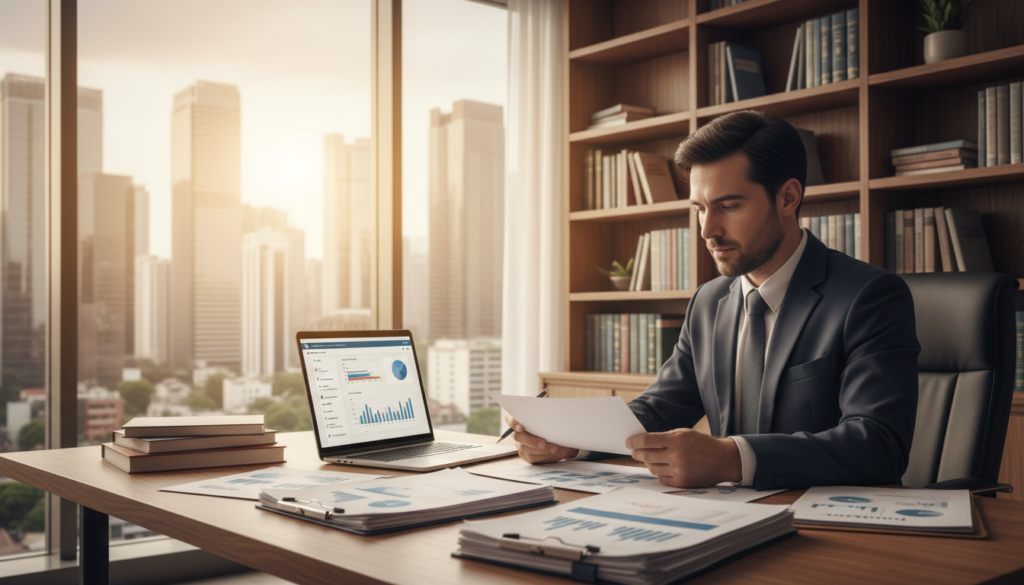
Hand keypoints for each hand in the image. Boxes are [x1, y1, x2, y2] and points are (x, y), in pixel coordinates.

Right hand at [504, 415, 578, 463]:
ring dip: (540, 450)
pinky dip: (543, 456)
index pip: (510, 419)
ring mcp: (520, 444)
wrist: (560, 438)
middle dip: (531, 440)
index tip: (521, 428)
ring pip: (524, 448)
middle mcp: (517, 432)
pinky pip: (530, 457)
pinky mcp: (525, 454)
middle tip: (543, 443)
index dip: (514, 423)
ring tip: (554, 448)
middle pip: (518, 436)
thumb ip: (546, 419)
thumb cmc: (553, 425)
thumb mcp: (551, 420)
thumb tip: (551, 420)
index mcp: (520, 420)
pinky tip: (552, 453)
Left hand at [626, 429, 741, 487]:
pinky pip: (661, 478)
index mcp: (677, 440)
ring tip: (651, 458)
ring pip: (652, 468)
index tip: (628, 442)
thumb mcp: (684, 433)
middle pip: (646, 455)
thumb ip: (665, 437)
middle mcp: (677, 455)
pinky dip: (659, 472)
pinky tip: (663, 467)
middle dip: (637, 453)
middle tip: (634, 451)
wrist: (723, 460)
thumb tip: (642, 442)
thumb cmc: (702, 444)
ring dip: (648, 462)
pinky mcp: (682, 483)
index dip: (634, 442)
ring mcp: (679, 471)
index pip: (647, 441)